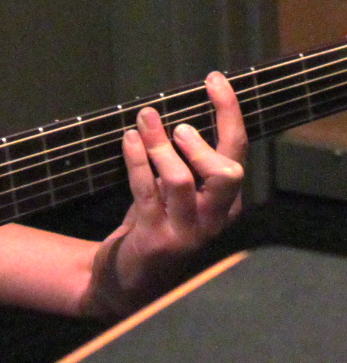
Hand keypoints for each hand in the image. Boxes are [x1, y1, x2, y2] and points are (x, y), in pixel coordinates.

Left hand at [86, 71, 246, 318]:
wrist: (126, 281)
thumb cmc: (153, 224)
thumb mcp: (174, 193)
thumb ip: (181, 160)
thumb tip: (170, 110)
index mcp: (224, 203)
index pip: (237, 153)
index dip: (228, 113)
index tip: (214, 80)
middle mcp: (213, 218)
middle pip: (226, 173)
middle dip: (203, 142)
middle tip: (178, 126)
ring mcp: (186, 230)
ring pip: (181, 180)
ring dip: (159, 146)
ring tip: (144, 121)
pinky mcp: (156, 237)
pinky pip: (147, 191)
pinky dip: (137, 160)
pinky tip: (128, 139)